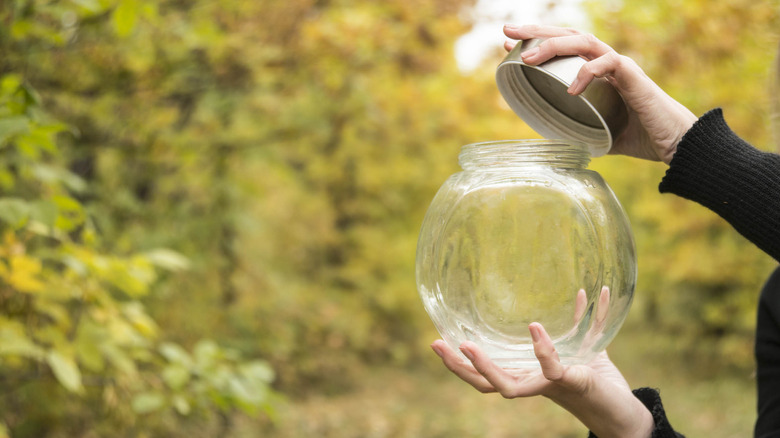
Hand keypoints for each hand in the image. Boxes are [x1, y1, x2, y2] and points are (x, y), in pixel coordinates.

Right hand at [430, 322, 653, 437]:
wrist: (626, 411)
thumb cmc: (602, 380)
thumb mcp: (587, 346)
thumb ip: (582, 322)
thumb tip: (585, 291)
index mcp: (527, 377)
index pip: (485, 375)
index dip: (459, 362)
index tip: (437, 339)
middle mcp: (532, 386)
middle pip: (484, 384)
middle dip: (457, 366)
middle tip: (436, 343)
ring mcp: (549, 387)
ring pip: (507, 387)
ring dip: (484, 367)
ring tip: (466, 345)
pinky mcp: (572, 383)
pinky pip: (552, 369)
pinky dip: (543, 349)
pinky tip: (534, 327)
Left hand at [502, 24, 696, 163]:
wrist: (676, 144)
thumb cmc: (643, 137)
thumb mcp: (600, 134)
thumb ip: (581, 132)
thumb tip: (559, 144)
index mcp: (598, 72)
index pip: (564, 48)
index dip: (537, 43)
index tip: (508, 45)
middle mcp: (608, 63)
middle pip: (569, 35)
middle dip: (537, 31)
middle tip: (508, 32)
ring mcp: (621, 66)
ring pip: (584, 42)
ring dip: (553, 46)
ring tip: (527, 58)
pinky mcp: (634, 76)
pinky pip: (607, 65)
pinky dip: (586, 74)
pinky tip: (571, 88)